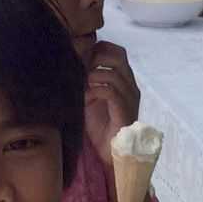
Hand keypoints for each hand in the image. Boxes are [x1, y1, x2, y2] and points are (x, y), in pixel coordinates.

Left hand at [84, 41, 140, 155]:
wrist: (110, 152)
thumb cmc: (100, 126)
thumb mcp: (90, 97)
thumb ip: (87, 80)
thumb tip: (72, 62)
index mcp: (124, 80)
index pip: (117, 51)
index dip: (99, 49)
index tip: (81, 57)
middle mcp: (130, 85)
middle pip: (118, 56)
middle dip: (96, 58)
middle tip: (81, 68)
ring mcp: (129, 97)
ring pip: (113, 73)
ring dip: (92, 76)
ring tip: (82, 86)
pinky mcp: (125, 110)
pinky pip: (111, 91)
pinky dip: (95, 90)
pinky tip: (86, 98)